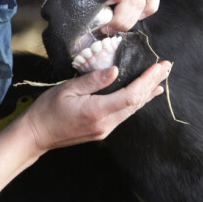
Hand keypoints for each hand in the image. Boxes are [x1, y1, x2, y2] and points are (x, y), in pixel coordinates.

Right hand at [19, 61, 171, 150]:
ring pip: (133, 109)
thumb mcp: (67, 89)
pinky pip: (125, 113)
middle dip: (153, 83)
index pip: (131, 95)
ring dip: (148, 92)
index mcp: (97, 111)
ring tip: (161, 78)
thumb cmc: (47, 110)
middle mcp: (106, 123)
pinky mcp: (102, 130)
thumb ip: (93, 80)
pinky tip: (145, 95)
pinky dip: (137, 101)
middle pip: (137, 102)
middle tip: (167, 67)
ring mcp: (105, 129)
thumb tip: (116, 70)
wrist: (36, 135)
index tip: (159, 66)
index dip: (147, 80)